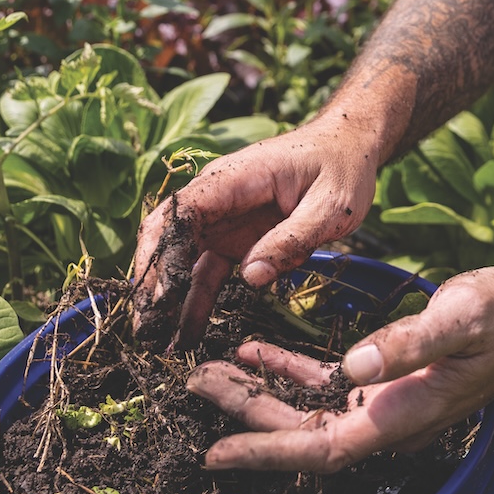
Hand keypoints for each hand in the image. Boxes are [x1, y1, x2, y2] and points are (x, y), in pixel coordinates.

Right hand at [130, 114, 385, 348]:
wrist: (347, 149)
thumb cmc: (340, 169)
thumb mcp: (329, 205)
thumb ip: (291, 239)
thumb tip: (251, 277)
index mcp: (233, 179)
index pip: (181, 213)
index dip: (163, 253)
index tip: (159, 295)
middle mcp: (216, 199)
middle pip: (168, 238)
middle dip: (153, 283)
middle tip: (147, 330)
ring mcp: (222, 220)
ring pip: (181, 260)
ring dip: (168, 300)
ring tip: (158, 343)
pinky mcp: (234, 239)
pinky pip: (206, 271)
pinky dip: (195, 300)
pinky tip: (186, 333)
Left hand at [186, 267, 493, 471]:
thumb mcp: (461, 318)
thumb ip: (411, 342)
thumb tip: (355, 363)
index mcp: (399, 416)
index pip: (320, 451)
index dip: (266, 453)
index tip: (215, 454)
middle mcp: (384, 420)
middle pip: (300, 433)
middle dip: (245, 416)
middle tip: (192, 387)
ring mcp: (382, 403)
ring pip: (305, 410)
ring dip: (258, 393)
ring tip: (208, 371)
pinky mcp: (382, 381)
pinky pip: (323, 385)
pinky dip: (287, 371)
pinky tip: (254, 351)